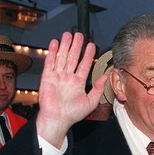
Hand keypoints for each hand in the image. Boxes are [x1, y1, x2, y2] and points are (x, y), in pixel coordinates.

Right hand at [36, 32, 106, 147]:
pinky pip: (50, 62)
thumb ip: (98, 88)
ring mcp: (58, 76)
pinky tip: (55, 43)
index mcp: (78, 82)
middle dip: (76, 46)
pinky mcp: (47, 77)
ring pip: (62, 57)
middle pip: (73, 58)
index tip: (92, 45)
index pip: (84, 65)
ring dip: (65, 46)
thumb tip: (106, 76)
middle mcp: (68, 77)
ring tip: (68, 35)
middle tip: (79, 34)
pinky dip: (53, 52)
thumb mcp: (91, 101)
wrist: (58, 119)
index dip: (88, 55)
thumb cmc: (73, 114)